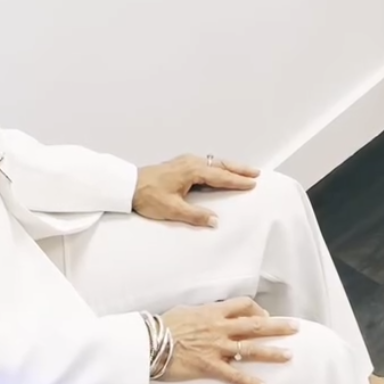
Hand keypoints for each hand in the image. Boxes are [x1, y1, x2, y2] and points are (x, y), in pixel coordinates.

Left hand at [133, 154, 258, 227]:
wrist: (128, 186)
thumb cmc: (148, 196)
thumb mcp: (172, 210)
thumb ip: (195, 215)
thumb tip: (215, 221)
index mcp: (192, 171)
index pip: (219, 176)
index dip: (236, 181)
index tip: (252, 184)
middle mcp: (190, 162)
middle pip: (219, 165)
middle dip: (238, 169)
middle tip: (255, 173)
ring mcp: (185, 162)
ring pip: (213, 162)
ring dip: (228, 167)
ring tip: (243, 171)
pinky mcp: (179, 165)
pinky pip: (204, 164)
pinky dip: (217, 167)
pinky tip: (219, 172)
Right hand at [159, 299, 296, 383]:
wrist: (147, 343)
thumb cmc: (162, 327)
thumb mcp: (185, 311)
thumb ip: (202, 312)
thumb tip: (210, 314)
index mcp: (213, 312)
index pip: (244, 305)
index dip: (258, 310)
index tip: (264, 317)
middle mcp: (219, 328)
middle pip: (255, 325)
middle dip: (278, 326)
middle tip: (296, 328)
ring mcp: (216, 348)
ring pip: (250, 349)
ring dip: (272, 352)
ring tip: (289, 356)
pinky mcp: (208, 367)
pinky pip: (233, 375)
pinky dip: (249, 382)